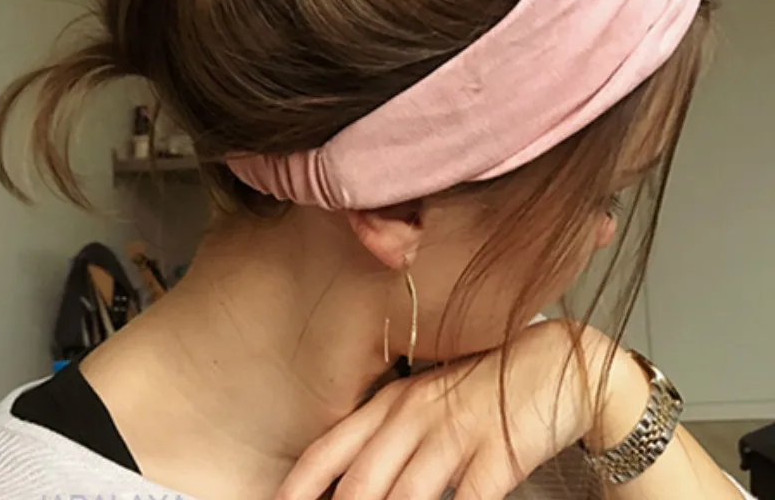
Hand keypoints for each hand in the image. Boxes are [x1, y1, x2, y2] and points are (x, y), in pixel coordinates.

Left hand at [276, 320, 616, 499]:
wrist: (550, 362)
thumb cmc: (482, 387)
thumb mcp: (427, 400)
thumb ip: (391, 434)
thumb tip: (356, 481)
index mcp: (392, 402)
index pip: (329, 450)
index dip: (297, 487)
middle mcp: (414, 416)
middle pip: (359, 485)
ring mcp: (455, 433)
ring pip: (403, 499)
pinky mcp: (496, 452)